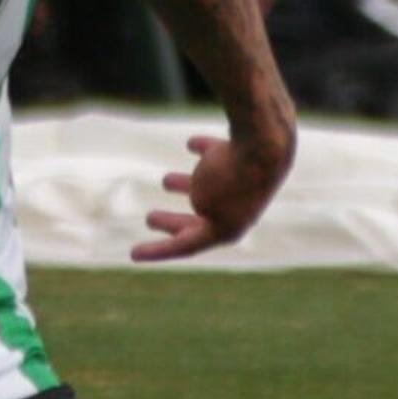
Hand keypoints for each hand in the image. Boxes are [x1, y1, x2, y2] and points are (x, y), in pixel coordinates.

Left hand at [132, 128, 291, 263]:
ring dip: (187, 187)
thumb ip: (200, 197)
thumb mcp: (202, 196)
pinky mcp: (250, 159)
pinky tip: (191, 144)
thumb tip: (205, 188)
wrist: (265, 143)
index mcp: (226, 230)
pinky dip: (206, 152)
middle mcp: (239, 211)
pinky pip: (222, 158)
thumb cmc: (228, 175)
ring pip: (210, 190)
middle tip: (150, 219)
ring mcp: (246, 185)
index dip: (157, 252)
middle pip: (199, 221)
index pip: (185, 246)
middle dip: (174, 222)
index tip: (132, 254)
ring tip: (166, 181)